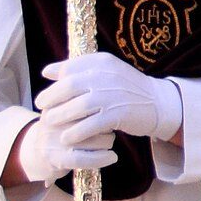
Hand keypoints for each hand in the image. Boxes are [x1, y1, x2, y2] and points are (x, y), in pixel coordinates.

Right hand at [8, 90, 119, 183]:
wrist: (35, 154)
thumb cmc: (61, 128)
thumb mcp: (65, 107)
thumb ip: (83, 94)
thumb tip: (108, 80)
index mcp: (57, 102)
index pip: (88, 99)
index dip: (105, 106)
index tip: (112, 108)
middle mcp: (53, 119)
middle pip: (93, 118)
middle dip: (107, 123)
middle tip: (110, 126)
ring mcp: (53, 139)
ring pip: (93, 139)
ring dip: (107, 141)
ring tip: (108, 141)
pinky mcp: (55, 158)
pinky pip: (84, 158)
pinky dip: (102, 158)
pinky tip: (112, 157)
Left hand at [36, 53, 182, 143]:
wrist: (158, 102)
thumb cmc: (127, 88)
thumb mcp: (106, 71)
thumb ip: (77, 69)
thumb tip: (47, 72)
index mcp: (102, 62)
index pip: (69, 69)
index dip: (53, 84)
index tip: (44, 97)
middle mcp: (107, 75)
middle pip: (69, 87)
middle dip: (51, 100)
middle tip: (42, 110)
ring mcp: (112, 95)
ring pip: (77, 107)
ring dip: (59, 117)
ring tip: (50, 123)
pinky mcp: (118, 114)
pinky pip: (90, 125)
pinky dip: (75, 132)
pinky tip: (67, 138)